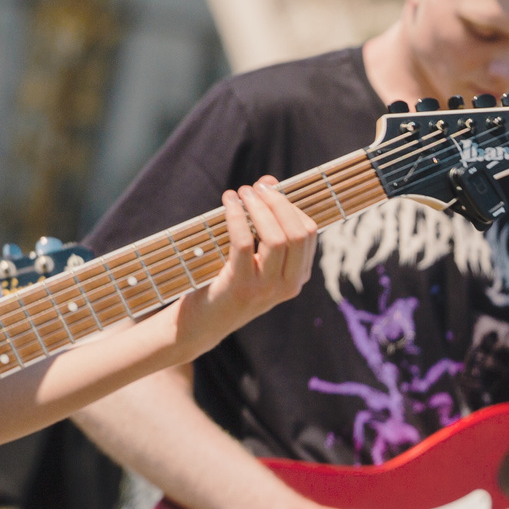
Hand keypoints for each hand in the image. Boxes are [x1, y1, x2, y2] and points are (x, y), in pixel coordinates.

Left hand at [175, 181, 317, 347]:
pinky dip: (237, 218)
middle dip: (277, 203)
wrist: (200, 325)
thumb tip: (269, 183)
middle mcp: (288, 285)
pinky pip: (244, 244)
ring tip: (241, 192)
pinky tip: (228, 203)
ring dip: (259, 208)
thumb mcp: (252, 258)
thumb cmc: (225, 285)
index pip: (308, 232)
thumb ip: (264, 224)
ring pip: (277, 238)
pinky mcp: (240, 287)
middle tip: (255, 188)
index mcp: (297, 277)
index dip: (291, 204)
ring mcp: (266, 289)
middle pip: (297, 233)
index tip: (270, 188)